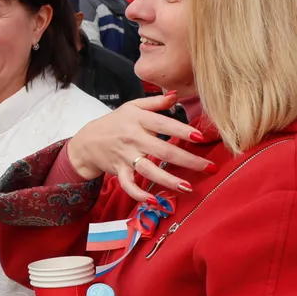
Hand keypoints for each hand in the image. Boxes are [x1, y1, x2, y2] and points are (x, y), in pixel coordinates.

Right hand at [64, 91, 212, 202]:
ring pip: (148, 170)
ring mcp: (125, 156)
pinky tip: (155, 201)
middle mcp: (133, 139)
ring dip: (168, 180)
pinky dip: (139, 194)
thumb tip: (177, 94)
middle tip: (209, 168)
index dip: (182, 131)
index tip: (200, 137)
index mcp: (138, 120)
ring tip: (187, 187)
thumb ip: (155, 102)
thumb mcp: (132, 107)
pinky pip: (128, 184)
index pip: (163, 124)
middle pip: (162, 151)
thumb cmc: (115, 122)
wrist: (87, 141)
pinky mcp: (119, 171)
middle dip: (187, 160)